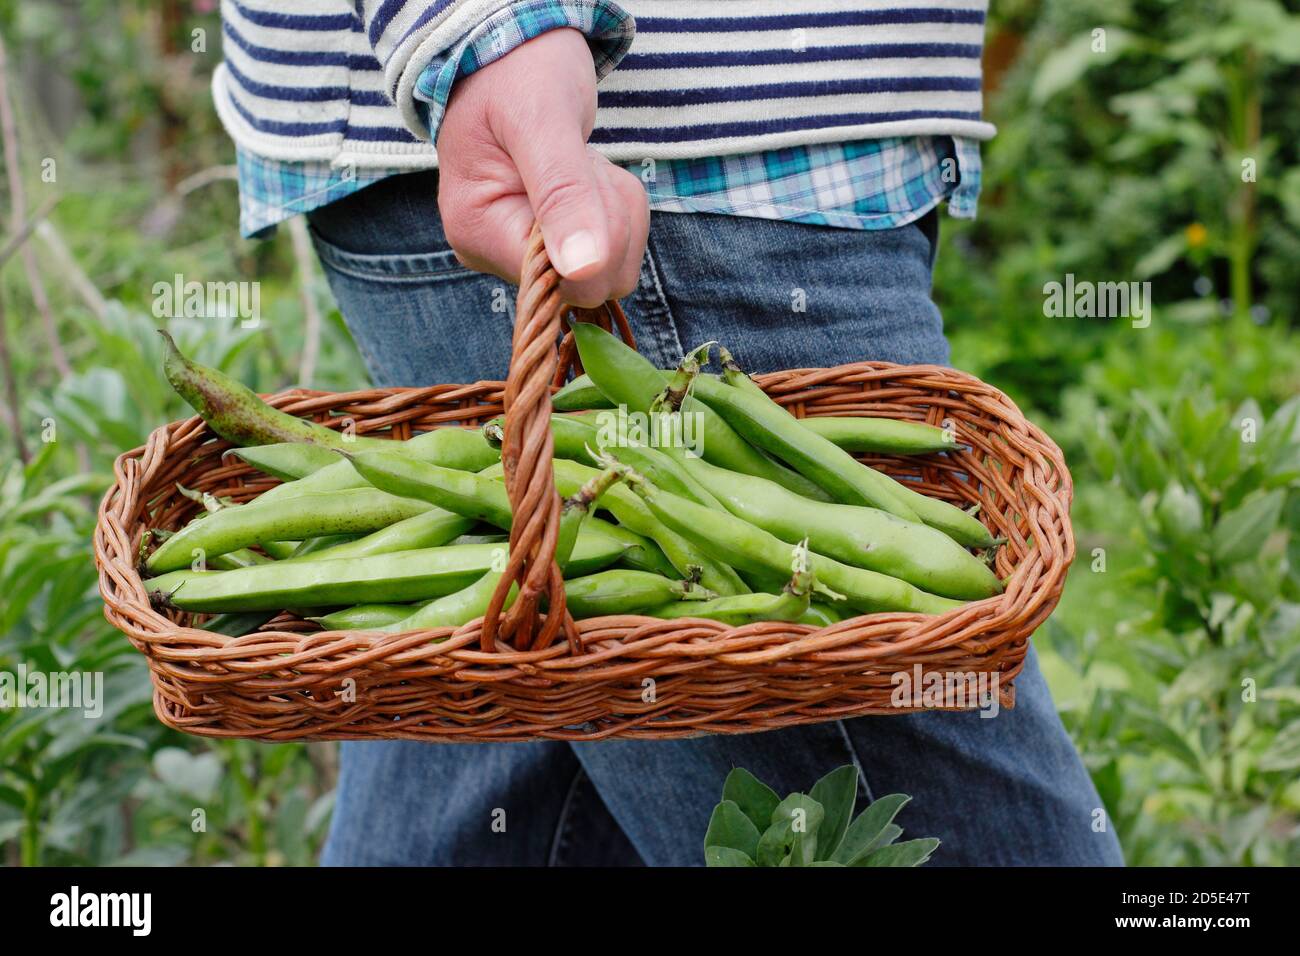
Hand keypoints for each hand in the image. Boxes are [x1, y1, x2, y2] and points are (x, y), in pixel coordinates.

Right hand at [435, 28, 648, 306]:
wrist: (512, 50)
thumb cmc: (517, 72)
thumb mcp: (541, 118)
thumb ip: (563, 193)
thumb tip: (584, 270)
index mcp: (478, 233)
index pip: (565, 281)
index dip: (596, 233)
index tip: (581, 172)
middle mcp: (495, 254)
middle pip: (595, 279)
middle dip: (610, 216)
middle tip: (583, 160)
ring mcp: (524, 252)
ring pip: (612, 264)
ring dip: (617, 205)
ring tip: (581, 159)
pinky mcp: (551, 244)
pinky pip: (613, 247)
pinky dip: (616, 205)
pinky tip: (586, 171)